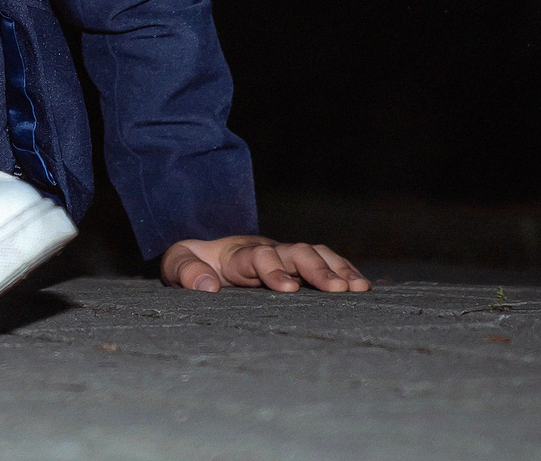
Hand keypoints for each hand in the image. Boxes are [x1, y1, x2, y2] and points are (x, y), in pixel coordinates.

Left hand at [161, 235, 369, 293]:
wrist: (204, 253)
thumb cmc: (192, 264)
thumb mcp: (177, 265)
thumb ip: (187, 273)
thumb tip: (209, 286)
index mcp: (237, 253)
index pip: (257, 257)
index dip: (273, 269)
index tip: (287, 288)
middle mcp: (266, 250)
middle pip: (294, 252)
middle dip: (315, 269)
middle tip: (336, 289)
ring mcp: (285, 255)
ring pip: (314, 254)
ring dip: (336, 269)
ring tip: (358, 288)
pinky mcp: (297, 264)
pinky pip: (325, 260)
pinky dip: (344, 270)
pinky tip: (362, 286)